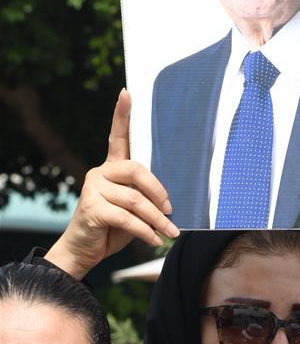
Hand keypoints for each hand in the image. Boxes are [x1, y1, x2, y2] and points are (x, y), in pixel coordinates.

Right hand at [45, 89, 178, 279]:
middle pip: (137, 170)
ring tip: (170, 233)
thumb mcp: (132, 209)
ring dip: (157, 220)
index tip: (127, 93)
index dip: (122, 115)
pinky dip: (145, 231)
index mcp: (111, 167)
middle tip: (171, 211)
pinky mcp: (91, 207)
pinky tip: (154, 240)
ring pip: (135, 200)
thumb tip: (171, 203)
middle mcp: (100, 172)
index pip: (117, 137)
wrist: (83, 251)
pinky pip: (127, 218)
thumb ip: (144, 197)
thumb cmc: (112, 228)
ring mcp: (93, 188)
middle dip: (159, 192)